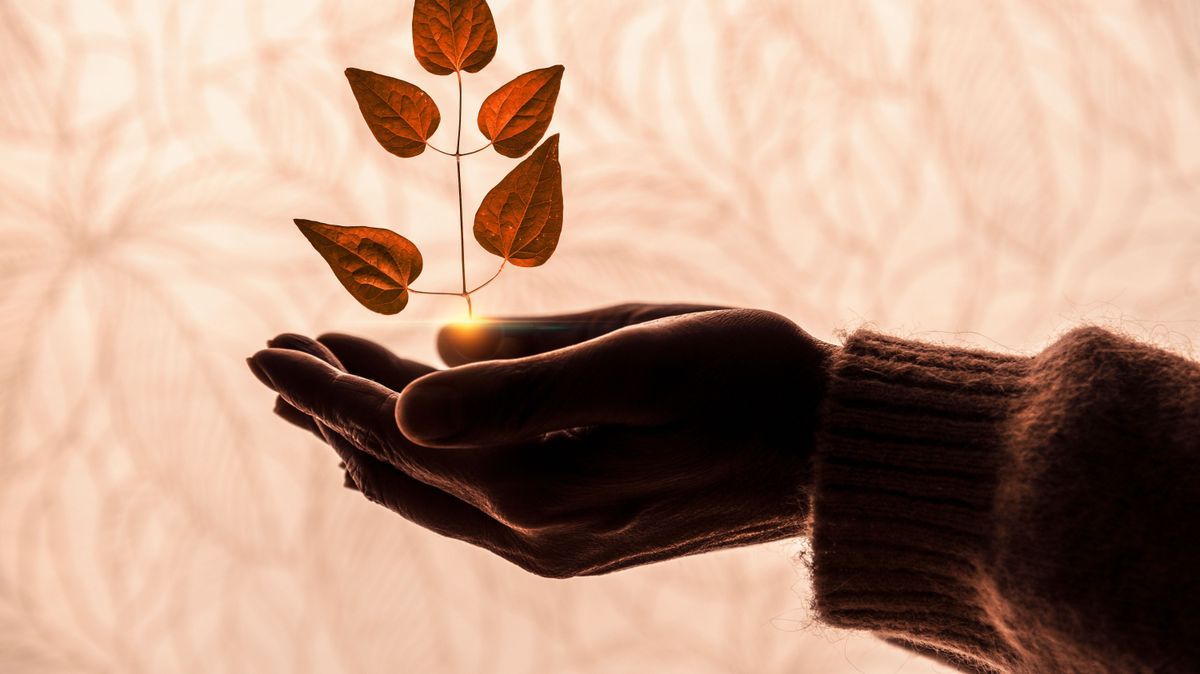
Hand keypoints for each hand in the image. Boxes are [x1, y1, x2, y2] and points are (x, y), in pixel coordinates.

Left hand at [248, 304, 833, 577]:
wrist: (831, 450)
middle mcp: (533, 528)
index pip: (399, 428)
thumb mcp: (640, 359)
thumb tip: (408, 394)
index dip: (329, 385)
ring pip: (430, 488)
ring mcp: (556, 541)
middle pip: (402, 462)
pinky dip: (420, 471)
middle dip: (333, 406)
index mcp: (537, 480)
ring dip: (369, 437)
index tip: (268, 344)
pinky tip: (395, 456)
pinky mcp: (581, 537)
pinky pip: (469, 506)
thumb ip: (522, 381)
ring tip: (316, 397)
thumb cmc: (748, 381)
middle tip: (273, 355)